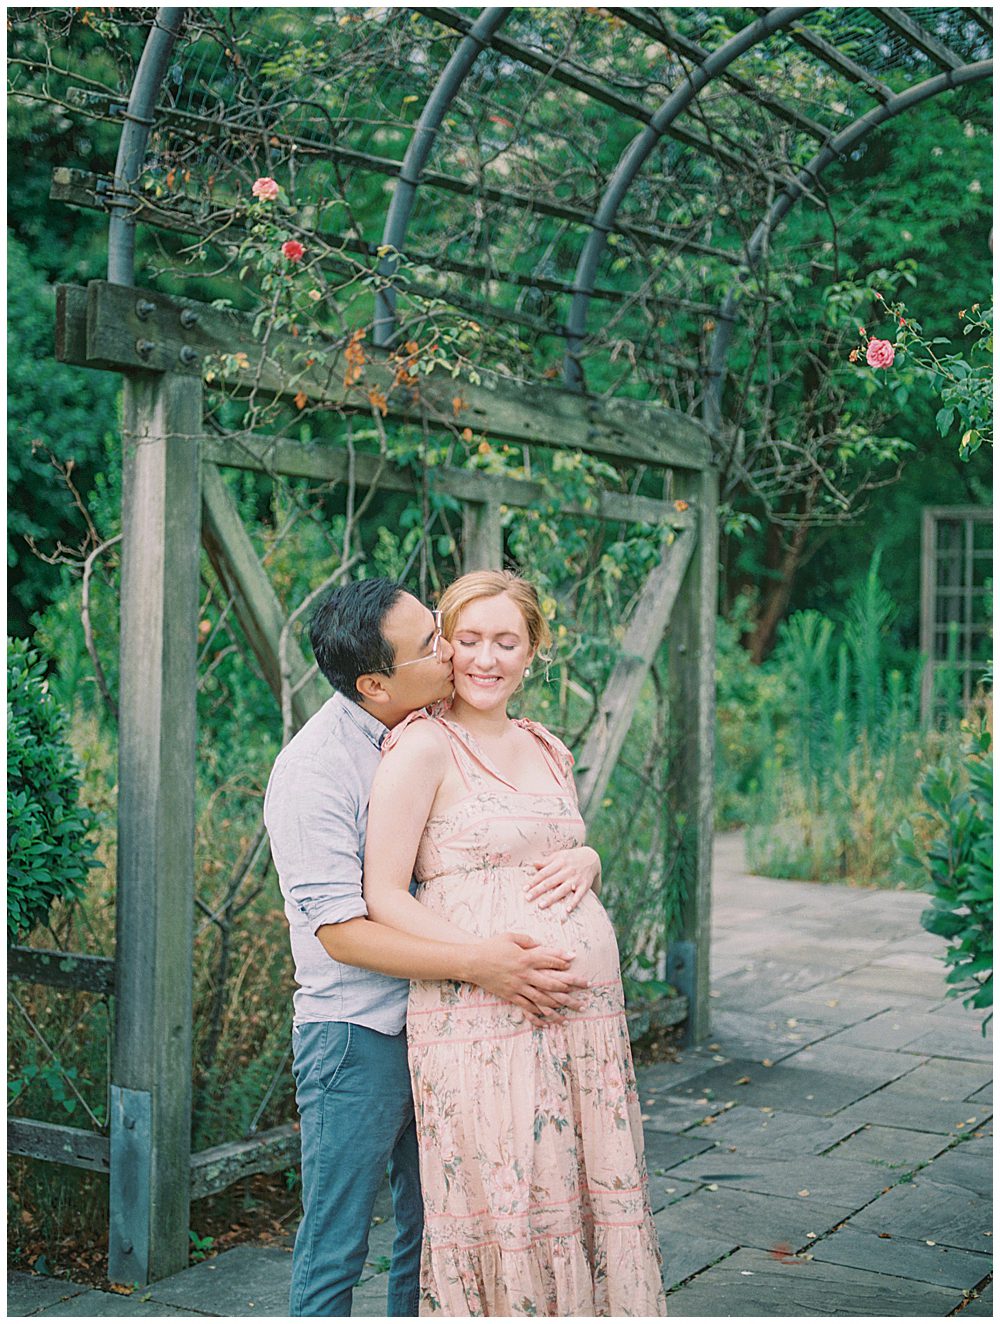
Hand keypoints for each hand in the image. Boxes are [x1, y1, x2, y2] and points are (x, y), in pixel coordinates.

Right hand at [471, 932, 587, 1026]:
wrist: (473, 962)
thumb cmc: (492, 947)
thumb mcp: (510, 936)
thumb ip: (527, 940)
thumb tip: (541, 944)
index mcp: (525, 958)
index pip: (549, 959)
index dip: (562, 959)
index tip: (574, 959)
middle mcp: (524, 974)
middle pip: (552, 982)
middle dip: (571, 984)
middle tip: (586, 986)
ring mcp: (518, 987)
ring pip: (543, 998)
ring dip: (560, 1004)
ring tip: (573, 1009)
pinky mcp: (511, 996)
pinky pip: (527, 1008)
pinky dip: (539, 1015)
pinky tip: (549, 1021)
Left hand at [525, 846, 601, 912]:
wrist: (592, 857)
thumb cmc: (571, 857)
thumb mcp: (559, 855)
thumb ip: (546, 861)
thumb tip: (533, 864)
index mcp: (559, 862)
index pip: (544, 873)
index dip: (533, 881)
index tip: (524, 888)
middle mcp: (567, 871)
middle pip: (550, 882)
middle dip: (538, 890)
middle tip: (527, 898)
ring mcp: (576, 879)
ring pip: (562, 890)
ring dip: (551, 898)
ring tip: (541, 905)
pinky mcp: (584, 886)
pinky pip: (578, 896)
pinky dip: (573, 902)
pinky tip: (567, 909)